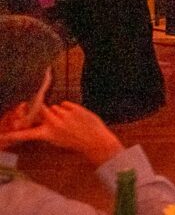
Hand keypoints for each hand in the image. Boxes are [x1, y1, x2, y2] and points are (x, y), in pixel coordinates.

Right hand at [0, 102, 122, 165]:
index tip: (3, 136)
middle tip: (52, 116)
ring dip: (59, 111)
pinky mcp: (74, 108)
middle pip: (41, 109)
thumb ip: (47, 130)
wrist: (95, 140)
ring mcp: (64, 115)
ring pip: (55, 107)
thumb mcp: (56, 140)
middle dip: (43, 110)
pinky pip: (65, 104)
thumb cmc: (75, 141)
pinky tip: (75, 117)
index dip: (14, 134)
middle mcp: (53, 124)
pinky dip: (68, 108)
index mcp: (47, 135)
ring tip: (69, 121)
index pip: (26, 134)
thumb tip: (41, 118)